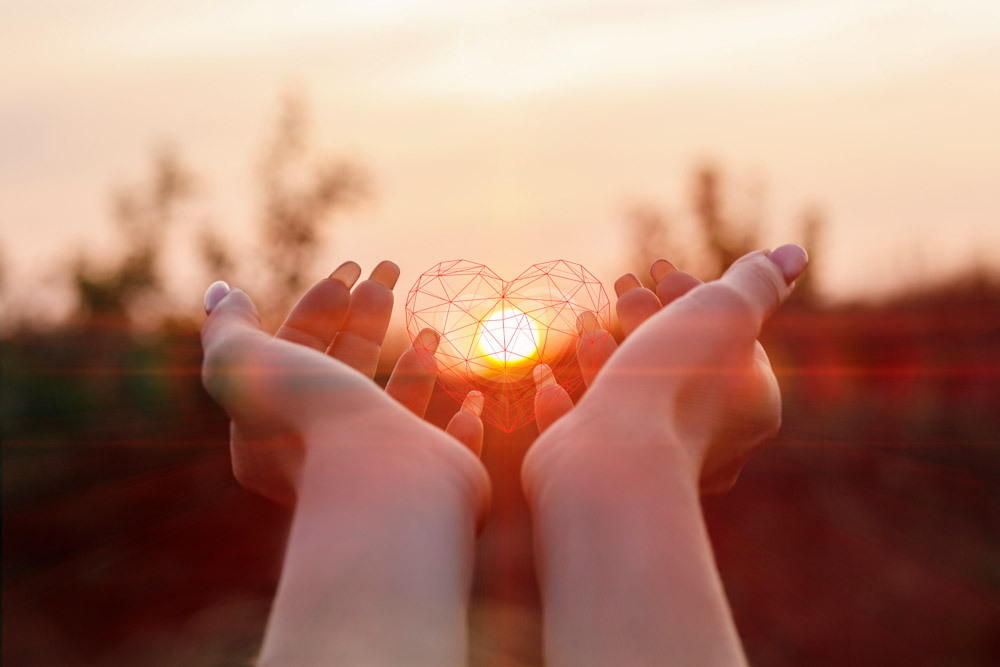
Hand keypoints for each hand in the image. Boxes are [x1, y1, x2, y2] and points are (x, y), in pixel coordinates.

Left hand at [201, 261, 487, 507]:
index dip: (320, 306)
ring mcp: (382, 467)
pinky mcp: (431, 479)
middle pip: (347, 369)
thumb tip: (222, 292)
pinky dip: (462, 421)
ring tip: (429, 327)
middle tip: (390, 271)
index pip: (297, 352)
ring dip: (414, 365)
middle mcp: (327, 450)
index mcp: (278, 426)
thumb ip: (228, 327)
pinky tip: (472, 399)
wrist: (380, 485)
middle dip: (366, 316)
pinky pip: (449, 447)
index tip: (350, 270)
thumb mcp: (248, 364)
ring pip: (397, 407)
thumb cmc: (314, 423)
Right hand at [527, 245, 806, 494]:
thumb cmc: (674, 383)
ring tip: (584, 319)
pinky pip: (585, 433)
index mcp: (751, 407)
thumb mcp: (726, 311)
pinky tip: (547, 380)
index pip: (727, 339)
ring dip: (604, 354)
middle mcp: (711, 441)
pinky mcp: (603, 475)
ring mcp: (654, 461)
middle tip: (620, 285)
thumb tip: (795, 255)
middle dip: (645, 318)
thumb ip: (758, 283)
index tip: (659, 269)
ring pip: (629, 396)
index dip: (693, 296)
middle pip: (677, 364)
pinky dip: (567, 403)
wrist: (614, 462)